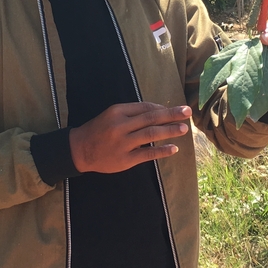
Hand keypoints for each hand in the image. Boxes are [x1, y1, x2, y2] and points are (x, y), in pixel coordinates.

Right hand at [69, 102, 190, 173]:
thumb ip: (132, 113)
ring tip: (184, 129)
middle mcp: (121, 126)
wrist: (80, 150)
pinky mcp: (125, 159)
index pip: (145, 107)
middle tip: (187, 112)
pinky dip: (162, 151)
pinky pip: (147, 154)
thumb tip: (158, 111)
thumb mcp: (111, 115)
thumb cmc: (99, 129)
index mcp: (118, 112)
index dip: (162, 108)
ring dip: (169, 131)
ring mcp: (123, 143)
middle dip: (171, 115)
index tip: (174, 110)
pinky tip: (174, 148)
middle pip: (151, 118)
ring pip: (151, 134)